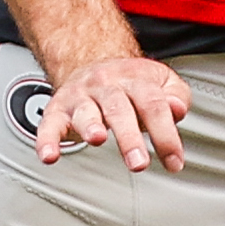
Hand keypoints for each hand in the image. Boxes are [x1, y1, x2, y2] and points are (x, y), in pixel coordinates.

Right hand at [35, 49, 193, 172]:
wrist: (88, 61)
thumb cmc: (130, 83)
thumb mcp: (161, 82)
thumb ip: (176, 96)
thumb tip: (178, 109)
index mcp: (134, 80)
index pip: (153, 105)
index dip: (165, 135)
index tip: (174, 162)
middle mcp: (106, 85)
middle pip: (119, 109)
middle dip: (129, 137)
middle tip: (139, 164)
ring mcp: (80, 97)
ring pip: (86, 111)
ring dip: (90, 126)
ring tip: (96, 139)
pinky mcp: (57, 110)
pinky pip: (50, 124)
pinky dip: (46, 140)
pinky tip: (49, 156)